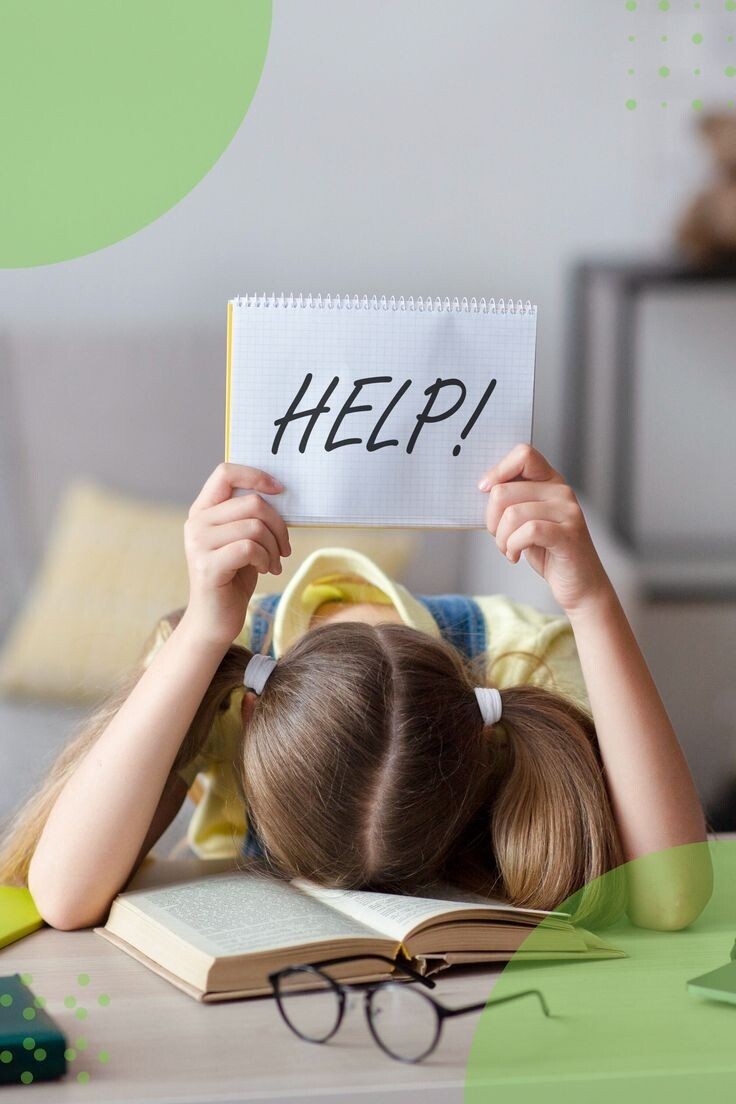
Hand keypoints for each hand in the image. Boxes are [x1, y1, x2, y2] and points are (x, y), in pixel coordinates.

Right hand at [182, 463, 290, 646]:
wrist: (215, 619)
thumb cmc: (235, 576)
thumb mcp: (243, 539)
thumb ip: (250, 515)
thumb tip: (279, 492)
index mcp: (203, 510)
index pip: (225, 472)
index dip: (256, 475)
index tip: (280, 490)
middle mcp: (196, 523)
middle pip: (252, 502)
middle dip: (278, 525)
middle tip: (284, 547)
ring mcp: (198, 544)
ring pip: (254, 526)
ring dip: (274, 546)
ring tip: (274, 562)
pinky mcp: (207, 566)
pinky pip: (249, 548)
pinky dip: (265, 559)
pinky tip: (265, 570)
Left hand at [478, 444, 610, 614]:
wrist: (579, 585)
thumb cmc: (548, 551)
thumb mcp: (527, 520)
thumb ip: (512, 501)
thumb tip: (483, 487)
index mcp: (550, 481)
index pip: (524, 454)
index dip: (498, 470)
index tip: (485, 490)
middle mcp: (562, 491)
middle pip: (504, 491)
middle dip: (491, 520)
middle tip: (499, 537)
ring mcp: (568, 512)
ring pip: (512, 514)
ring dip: (501, 538)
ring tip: (508, 549)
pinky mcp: (568, 535)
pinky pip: (528, 531)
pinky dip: (513, 546)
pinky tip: (515, 556)